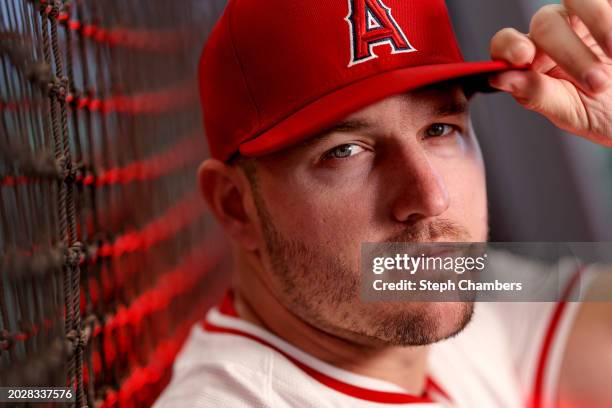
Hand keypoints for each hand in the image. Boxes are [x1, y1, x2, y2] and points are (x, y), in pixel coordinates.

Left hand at [489, 0, 611, 146]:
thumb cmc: (603, 110)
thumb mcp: (570, 110)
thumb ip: (535, 94)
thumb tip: (499, 79)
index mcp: (532, 61)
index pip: (506, 43)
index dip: (509, 45)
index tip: (523, 57)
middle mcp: (553, 35)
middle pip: (544, 23)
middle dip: (569, 53)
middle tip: (597, 84)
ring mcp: (583, 18)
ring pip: (574, 0)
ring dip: (596, 24)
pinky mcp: (608, 8)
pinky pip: (603, 0)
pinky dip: (608, 19)